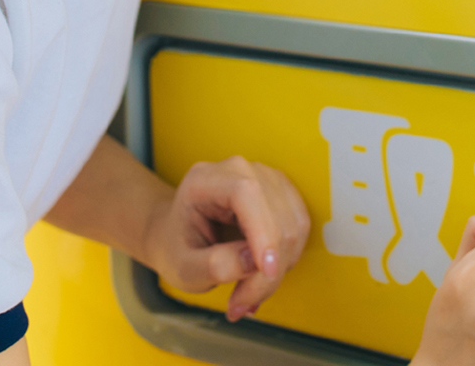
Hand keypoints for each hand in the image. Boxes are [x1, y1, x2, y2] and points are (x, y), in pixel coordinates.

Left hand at [143, 155, 310, 320]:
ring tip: (247, 294)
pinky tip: (262, 276)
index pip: (246, 193)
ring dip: (277, 271)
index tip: (267, 272)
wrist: (176, 235)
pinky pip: (299, 229)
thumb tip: (253, 262)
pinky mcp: (281, 194)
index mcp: (205, 179)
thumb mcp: (183, 267)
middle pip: (275, 217)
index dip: (263, 232)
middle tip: (241, 303)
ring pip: (293, 227)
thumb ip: (214, 265)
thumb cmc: (176, 246)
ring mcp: (265, 178)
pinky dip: (286, 260)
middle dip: (266, 272)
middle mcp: (239, 170)